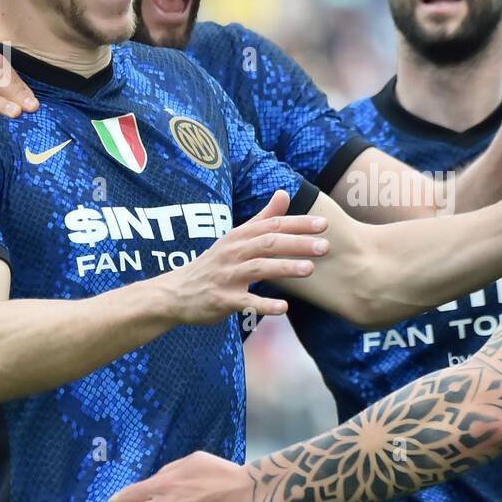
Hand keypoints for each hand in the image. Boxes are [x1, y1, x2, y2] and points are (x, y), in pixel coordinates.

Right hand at [162, 190, 328, 324]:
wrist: (176, 293)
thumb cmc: (213, 264)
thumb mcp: (236, 237)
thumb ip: (263, 217)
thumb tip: (284, 192)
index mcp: (239, 236)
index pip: (272, 225)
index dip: (298, 224)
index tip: (324, 224)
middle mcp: (233, 252)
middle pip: (268, 243)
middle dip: (297, 243)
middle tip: (325, 247)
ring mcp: (226, 276)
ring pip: (258, 268)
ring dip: (284, 268)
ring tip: (309, 270)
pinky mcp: (222, 299)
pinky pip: (245, 302)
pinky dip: (264, 305)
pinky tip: (284, 308)